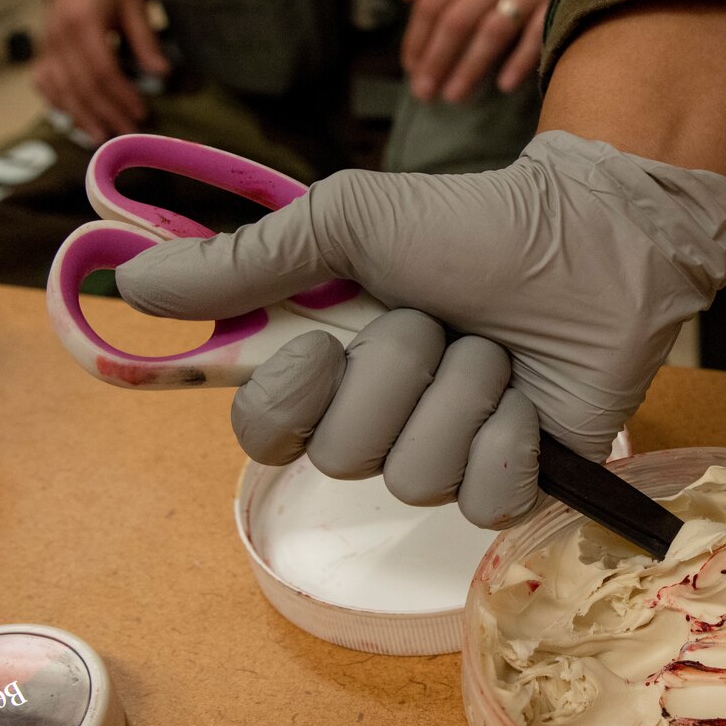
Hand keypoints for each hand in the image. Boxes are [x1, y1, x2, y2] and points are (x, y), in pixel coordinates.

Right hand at [33, 0, 170, 144]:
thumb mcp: (133, 2)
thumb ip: (144, 38)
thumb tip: (162, 73)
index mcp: (80, 19)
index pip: (101, 68)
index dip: (121, 94)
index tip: (142, 112)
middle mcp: (56, 35)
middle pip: (81, 85)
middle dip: (106, 113)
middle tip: (129, 135)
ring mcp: (45, 45)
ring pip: (60, 89)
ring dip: (82, 117)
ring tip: (104, 139)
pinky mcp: (41, 53)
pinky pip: (44, 84)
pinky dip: (59, 105)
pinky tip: (77, 123)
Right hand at [113, 131, 725, 525]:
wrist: (591, 240)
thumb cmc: (471, 225)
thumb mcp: (349, 222)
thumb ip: (246, 261)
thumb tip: (134, 284)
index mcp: (329, 368)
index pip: (261, 434)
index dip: (287, 402)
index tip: (321, 346)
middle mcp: (379, 421)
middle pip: (343, 454)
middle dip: (396, 373)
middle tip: (437, 321)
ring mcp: (446, 458)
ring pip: (416, 478)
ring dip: (462, 395)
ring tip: (495, 348)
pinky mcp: (513, 485)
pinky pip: (483, 503)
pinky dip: (510, 442)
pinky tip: (529, 400)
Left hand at [399, 0, 568, 102]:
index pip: (433, 2)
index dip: (417, 38)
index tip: (411, 67)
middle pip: (456, 21)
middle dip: (436, 60)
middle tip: (424, 92)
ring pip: (492, 31)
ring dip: (471, 67)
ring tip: (454, 96)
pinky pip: (536, 34)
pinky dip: (520, 60)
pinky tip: (504, 84)